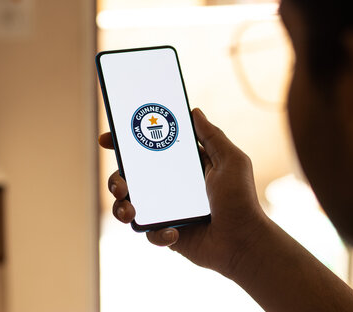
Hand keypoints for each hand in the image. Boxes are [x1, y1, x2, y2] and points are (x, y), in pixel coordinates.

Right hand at [99, 108, 269, 275]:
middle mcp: (171, 185)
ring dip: (121, 207)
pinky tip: (174, 233)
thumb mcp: (231, 161)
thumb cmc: (241, 200)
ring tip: (130, 211)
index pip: (150, 149)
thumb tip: (194, 111)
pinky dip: (156, 233)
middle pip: (132, 177)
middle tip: (121, 184)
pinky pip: (148, 231)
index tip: (109, 139)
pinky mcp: (166, 233)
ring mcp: (166, 209)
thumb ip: (212, 136)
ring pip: (130, 204)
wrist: (244, 241)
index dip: (127, 143)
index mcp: (183, 166)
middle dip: (116, 179)